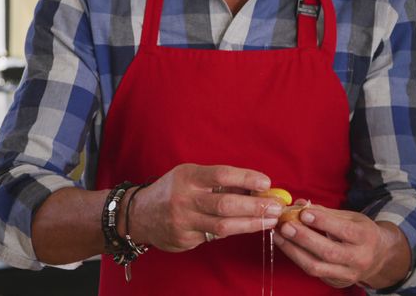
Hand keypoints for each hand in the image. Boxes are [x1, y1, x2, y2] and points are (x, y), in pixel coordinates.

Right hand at [128, 163, 283, 251]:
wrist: (139, 214)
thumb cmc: (174, 190)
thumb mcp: (192, 176)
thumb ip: (220, 181)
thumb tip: (258, 186)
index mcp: (188, 176)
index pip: (222, 175)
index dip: (246, 178)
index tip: (267, 183)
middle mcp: (184, 198)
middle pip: (226, 204)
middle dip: (255, 206)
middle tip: (276, 207)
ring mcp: (183, 221)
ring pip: (223, 226)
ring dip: (251, 223)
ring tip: (270, 220)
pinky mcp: (184, 239)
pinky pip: (214, 236)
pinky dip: (234, 231)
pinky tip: (249, 227)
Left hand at [273, 204, 409, 288]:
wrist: (378, 258)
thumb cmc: (361, 233)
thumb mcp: (351, 217)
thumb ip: (325, 212)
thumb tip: (300, 204)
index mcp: (365, 236)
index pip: (344, 230)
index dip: (323, 221)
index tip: (303, 213)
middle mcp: (358, 258)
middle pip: (328, 251)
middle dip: (304, 238)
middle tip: (285, 225)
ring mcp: (347, 273)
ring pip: (317, 266)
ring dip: (294, 251)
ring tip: (279, 236)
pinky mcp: (336, 282)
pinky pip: (313, 272)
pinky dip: (297, 258)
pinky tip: (286, 246)